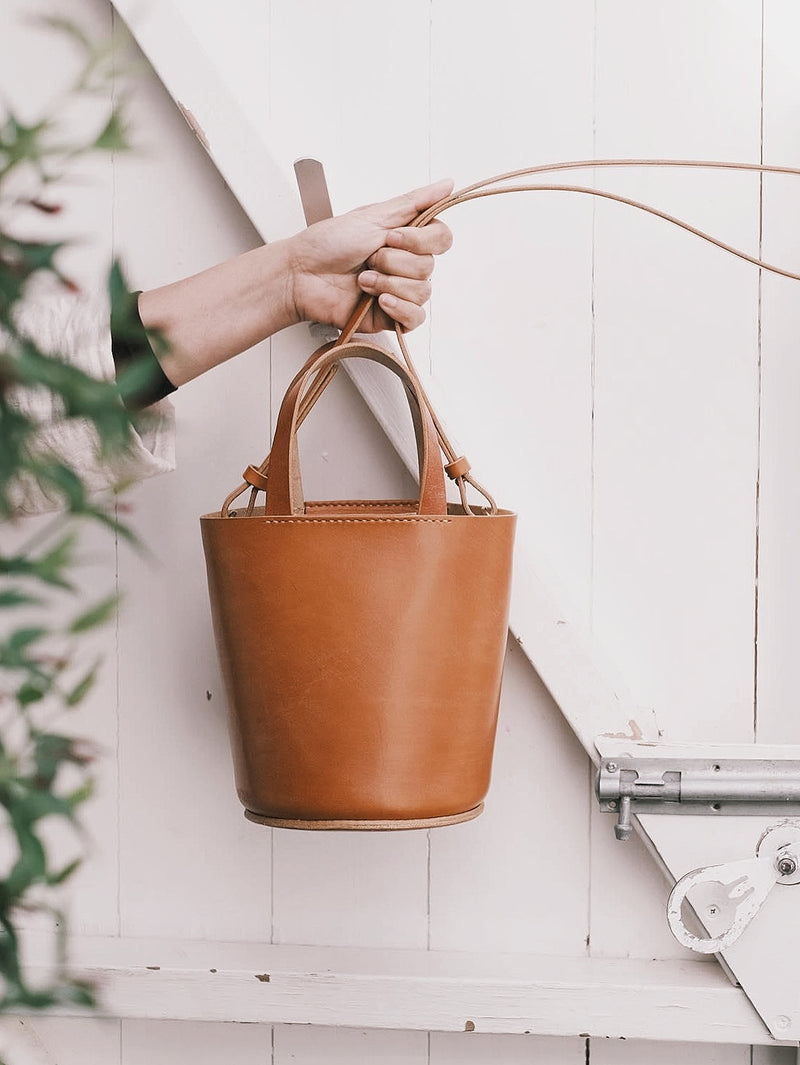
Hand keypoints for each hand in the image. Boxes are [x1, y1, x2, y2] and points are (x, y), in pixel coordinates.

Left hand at [288, 179, 453, 332]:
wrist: (302, 275)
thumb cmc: (328, 243)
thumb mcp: (373, 215)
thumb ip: (415, 201)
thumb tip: (447, 184)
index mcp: (405, 238)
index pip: (441, 239)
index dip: (420, 240)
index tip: (393, 236)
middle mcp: (405, 264)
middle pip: (429, 266)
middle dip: (393, 262)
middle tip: (368, 258)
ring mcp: (399, 291)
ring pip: (422, 292)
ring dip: (387, 283)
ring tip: (362, 280)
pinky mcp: (391, 316)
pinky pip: (415, 318)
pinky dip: (398, 307)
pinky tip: (378, 301)